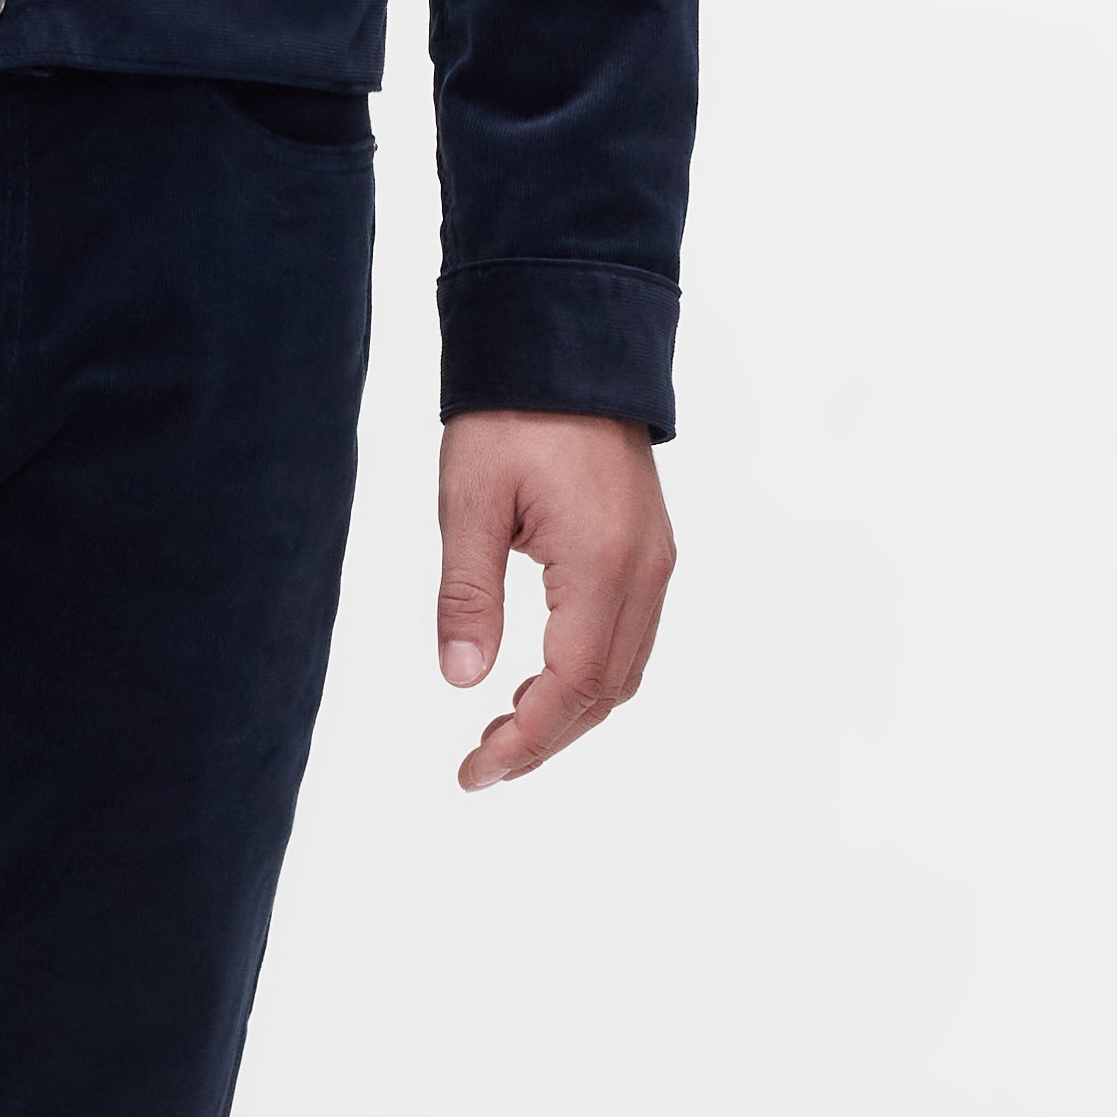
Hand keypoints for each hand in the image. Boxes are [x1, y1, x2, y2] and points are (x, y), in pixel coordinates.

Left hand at [435, 412, 673, 791]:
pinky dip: (588, 677)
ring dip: (568, 714)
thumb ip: (467, 595)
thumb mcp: (469, 502)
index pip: (570, 686)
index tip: (475, 772)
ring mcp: (655, 561)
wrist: (568, 344)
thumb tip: (462, 680)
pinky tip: (538, 682)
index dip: (525, 741)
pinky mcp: (649, 551)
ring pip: (623, 671)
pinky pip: (629, 637)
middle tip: (481, 765)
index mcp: (601, 562)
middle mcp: (643, 571)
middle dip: (545, 740)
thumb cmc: (513, 414)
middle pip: (604, 693)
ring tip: (502, 734)